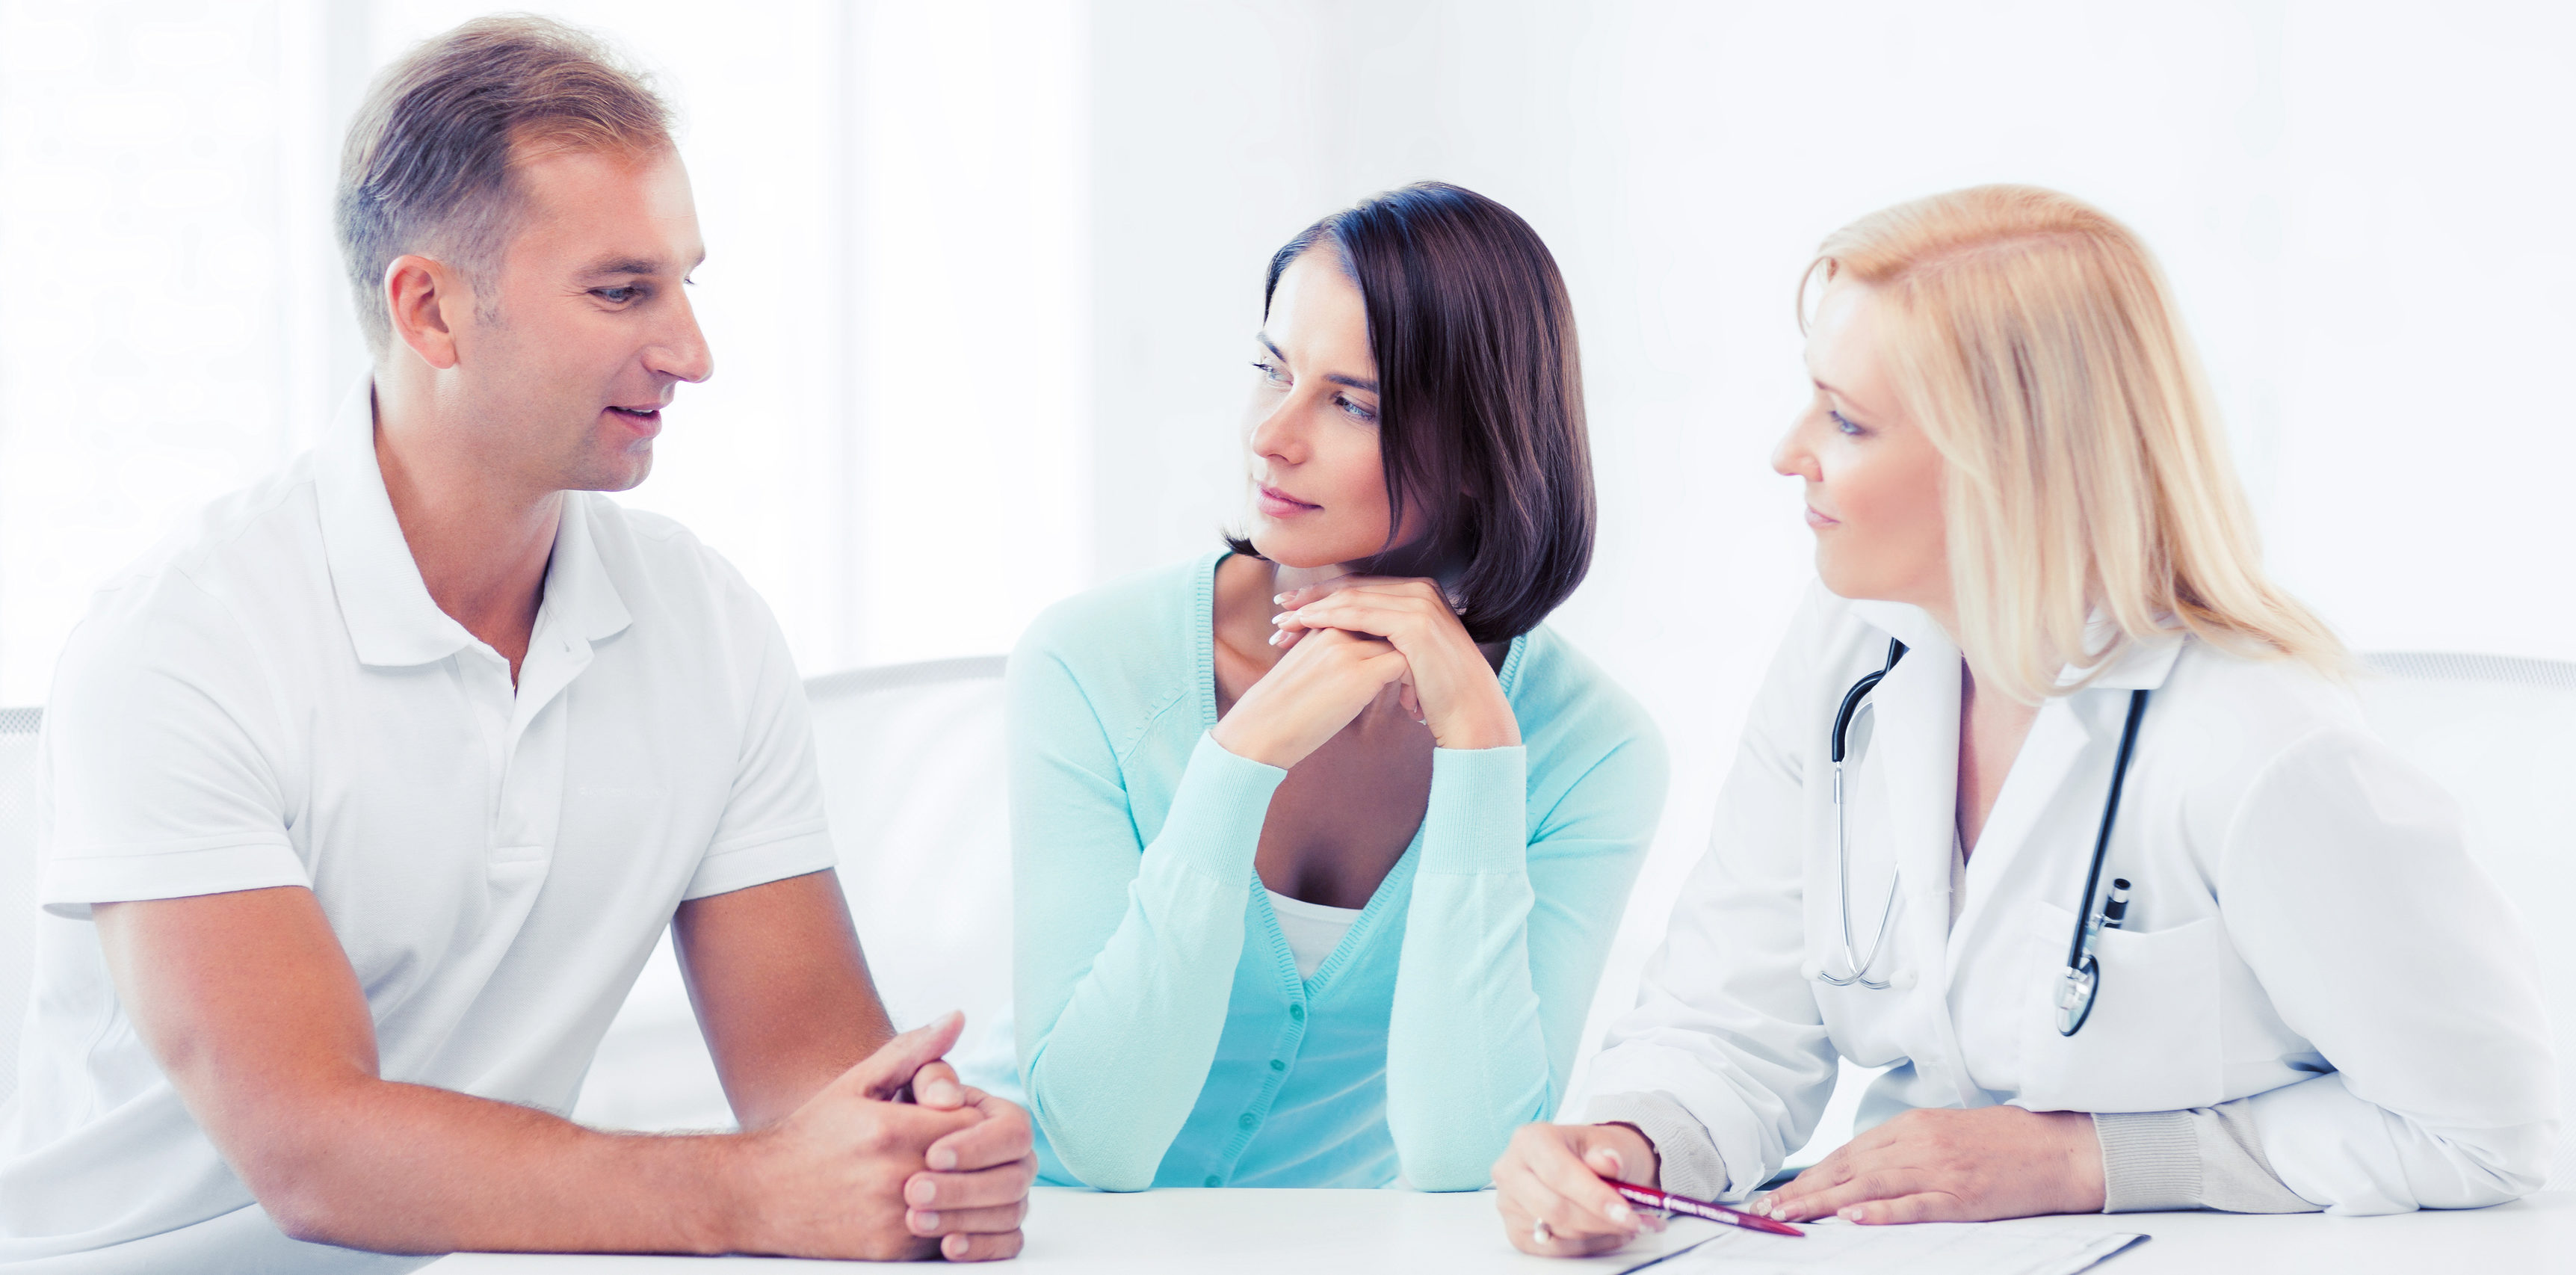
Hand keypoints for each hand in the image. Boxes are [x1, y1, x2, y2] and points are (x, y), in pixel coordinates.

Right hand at [732, 1014, 1028, 1260]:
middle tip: (963, 1150)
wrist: (760, 1195)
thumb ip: (913, 1051)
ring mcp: (894, 1219)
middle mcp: (895, 1176)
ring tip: (952, 1177)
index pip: (974, 1123)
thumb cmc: (813, 1134)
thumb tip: (957, 1018)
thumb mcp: (858, 1082)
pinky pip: (948, 1238)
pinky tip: (935, 1205)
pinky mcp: (890, 1252)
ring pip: (969, 1206)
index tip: (958, 1118)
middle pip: (977, 1166)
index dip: (974, 1119)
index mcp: (891, 1129)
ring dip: (971, 1192)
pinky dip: (952, 1222)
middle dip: (978, 1156)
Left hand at [904, 1081, 1036, 1261]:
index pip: (1012, 1131)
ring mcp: (1011, 1197)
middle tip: (914, 1192)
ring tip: (915, 1219)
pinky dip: (980, 1247)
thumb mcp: (903, 1084)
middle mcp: (1015, 1159)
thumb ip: (928, 1076)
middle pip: (1014, 1179)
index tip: (932, 1155)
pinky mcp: (1000, 1231)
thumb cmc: (895, 1113)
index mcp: (1001, 1118)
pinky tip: (947, 1246)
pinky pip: (1007, 1244)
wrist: (877, 1158)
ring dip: (964, 1219)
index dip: (976, 1147)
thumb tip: (948, 1095)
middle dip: (964, 1188)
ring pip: (1010, 1214)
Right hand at [1210, 624, 1409, 769]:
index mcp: (1320, 626)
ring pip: (1400, 642)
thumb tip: (1359, 670)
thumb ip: (1330, 658)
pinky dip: (1411, 685)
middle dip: (1405, 651)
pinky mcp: (1359, 672)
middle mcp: (1335, 629)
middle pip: (1388, 625)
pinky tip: (1409, 709)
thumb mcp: (1304, 672)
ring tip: (1412, 702)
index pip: (1370, 618)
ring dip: (1414, 670)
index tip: (1402, 672)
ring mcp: (1347, 648)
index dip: (1389, 642)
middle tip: (1414, 685)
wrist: (1258, 732)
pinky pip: (1403, 665)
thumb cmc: (1279, 712)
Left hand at [1271, 576, 1517, 750]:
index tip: (1293, 608)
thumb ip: (1387, 640)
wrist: (1473, 714)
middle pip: (1354, 588)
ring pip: (1352, 598)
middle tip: (1279, 610)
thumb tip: (1358, 639)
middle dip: (1313, 598)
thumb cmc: (1441, 694)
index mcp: (1422, 592)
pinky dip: (1329, 616)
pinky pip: (1360, 614)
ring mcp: (1421, 602)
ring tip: (1284, 623)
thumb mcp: (1410, 657)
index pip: (1363, 588)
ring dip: (1313, 608)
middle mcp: (1423, 589)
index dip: (1325, 595)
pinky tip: (1305, 624)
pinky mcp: (1416, 622)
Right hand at [1492, 1122, 1664, 1257]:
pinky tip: (1609, 1233)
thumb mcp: (1609, 1142)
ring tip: (1629, 1223)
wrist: (1588, 1162)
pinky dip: (1588, 1245)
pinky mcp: (1517, 1230)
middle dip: (1601, 1220)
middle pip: (1555, 1208)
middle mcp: (1511, 1170)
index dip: (1594, 1196)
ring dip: (1600, 1233)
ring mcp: (1509, 1203)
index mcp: (1530, 1140)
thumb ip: (1610, 1152)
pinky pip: (1555, 1249)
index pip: (1559, 1173)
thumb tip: (1609, 1162)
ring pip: (1558, 1230)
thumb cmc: (1595, 1151)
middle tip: (1637, 1222)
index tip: (1626, 1212)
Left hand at [1756, 1106, 2102, 1224]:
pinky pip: (1914, 1204)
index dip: (1811, 1174)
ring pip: (1869, 1186)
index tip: (1780, 1193)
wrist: (2061, 1147)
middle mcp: (1919, 1143)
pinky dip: (1881, 1211)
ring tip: (1790, 1216)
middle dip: (1804, 1191)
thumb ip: (1905, 1146)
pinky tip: (1852, 1218)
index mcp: (1913, 1126)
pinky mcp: (1964, 1196)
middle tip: (1767, 1210)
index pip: (1848, 1153)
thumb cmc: (2006, 1142)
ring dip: (1823, 1202)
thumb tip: (1862, 1170)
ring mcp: (1941, 1170)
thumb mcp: (1947, 1132)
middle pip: (1849, 1169)